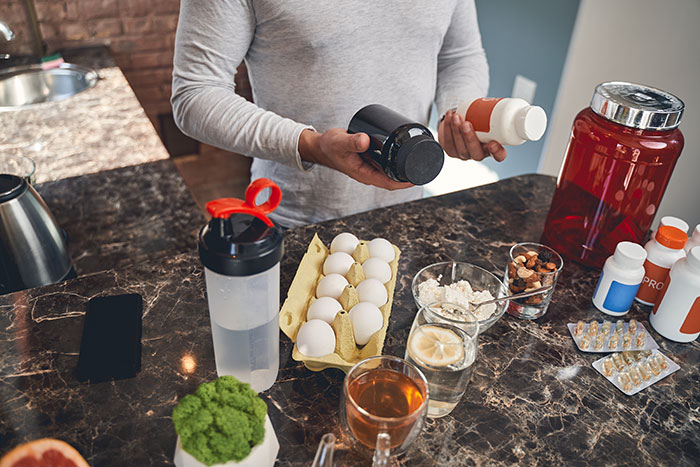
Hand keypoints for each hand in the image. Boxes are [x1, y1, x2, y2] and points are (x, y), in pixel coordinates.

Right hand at [298, 128, 412, 190]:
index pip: (389, 183)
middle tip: (426, 165)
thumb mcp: (340, 143)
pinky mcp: (371, 158)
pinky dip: (397, 158)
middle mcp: (369, 172)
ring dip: (405, 166)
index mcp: (364, 174)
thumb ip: (351, 141)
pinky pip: (387, 162)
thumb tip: (366, 140)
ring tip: (421, 157)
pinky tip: (406, 151)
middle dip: (410, 174)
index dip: (405, 183)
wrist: (321, 146)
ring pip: (391, 170)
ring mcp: (370, 166)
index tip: (418, 178)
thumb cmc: (329, 147)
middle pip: (394, 178)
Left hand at [438, 109, 506, 161]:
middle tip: (466, 124)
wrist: (462, 120)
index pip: (499, 156)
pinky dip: (447, 128)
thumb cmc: (479, 119)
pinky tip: (448, 117)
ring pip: (459, 148)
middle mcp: (478, 153)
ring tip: (455, 116)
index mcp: (492, 149)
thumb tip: (504, 98)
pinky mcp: (451, 150)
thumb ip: (495, 112)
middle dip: (469, 138)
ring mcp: (464, 154)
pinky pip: (448, 143)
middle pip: (475, 153)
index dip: (497, 152)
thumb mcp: (490, 117)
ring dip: (456, 132)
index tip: (493, 144)